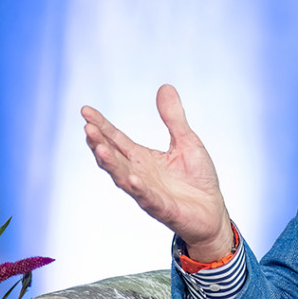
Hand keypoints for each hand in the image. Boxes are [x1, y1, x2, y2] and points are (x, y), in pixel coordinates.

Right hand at [81, 84, 233, 261]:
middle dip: (99, 143)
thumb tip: (164, 86)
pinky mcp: (162, 208)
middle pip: (113, 157)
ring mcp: (148, 192)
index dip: (101, 125)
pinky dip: (139, 189)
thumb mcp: (187, 141)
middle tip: (87, 127)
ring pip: (123, 177)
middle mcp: (139, 174)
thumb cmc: (197, 179)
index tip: (85, 110)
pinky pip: (148, 198)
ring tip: (99, 148)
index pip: (116, 139)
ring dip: (111, 164)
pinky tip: (132, 179)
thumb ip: (173, 118)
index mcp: (143, 158)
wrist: (212, 212)